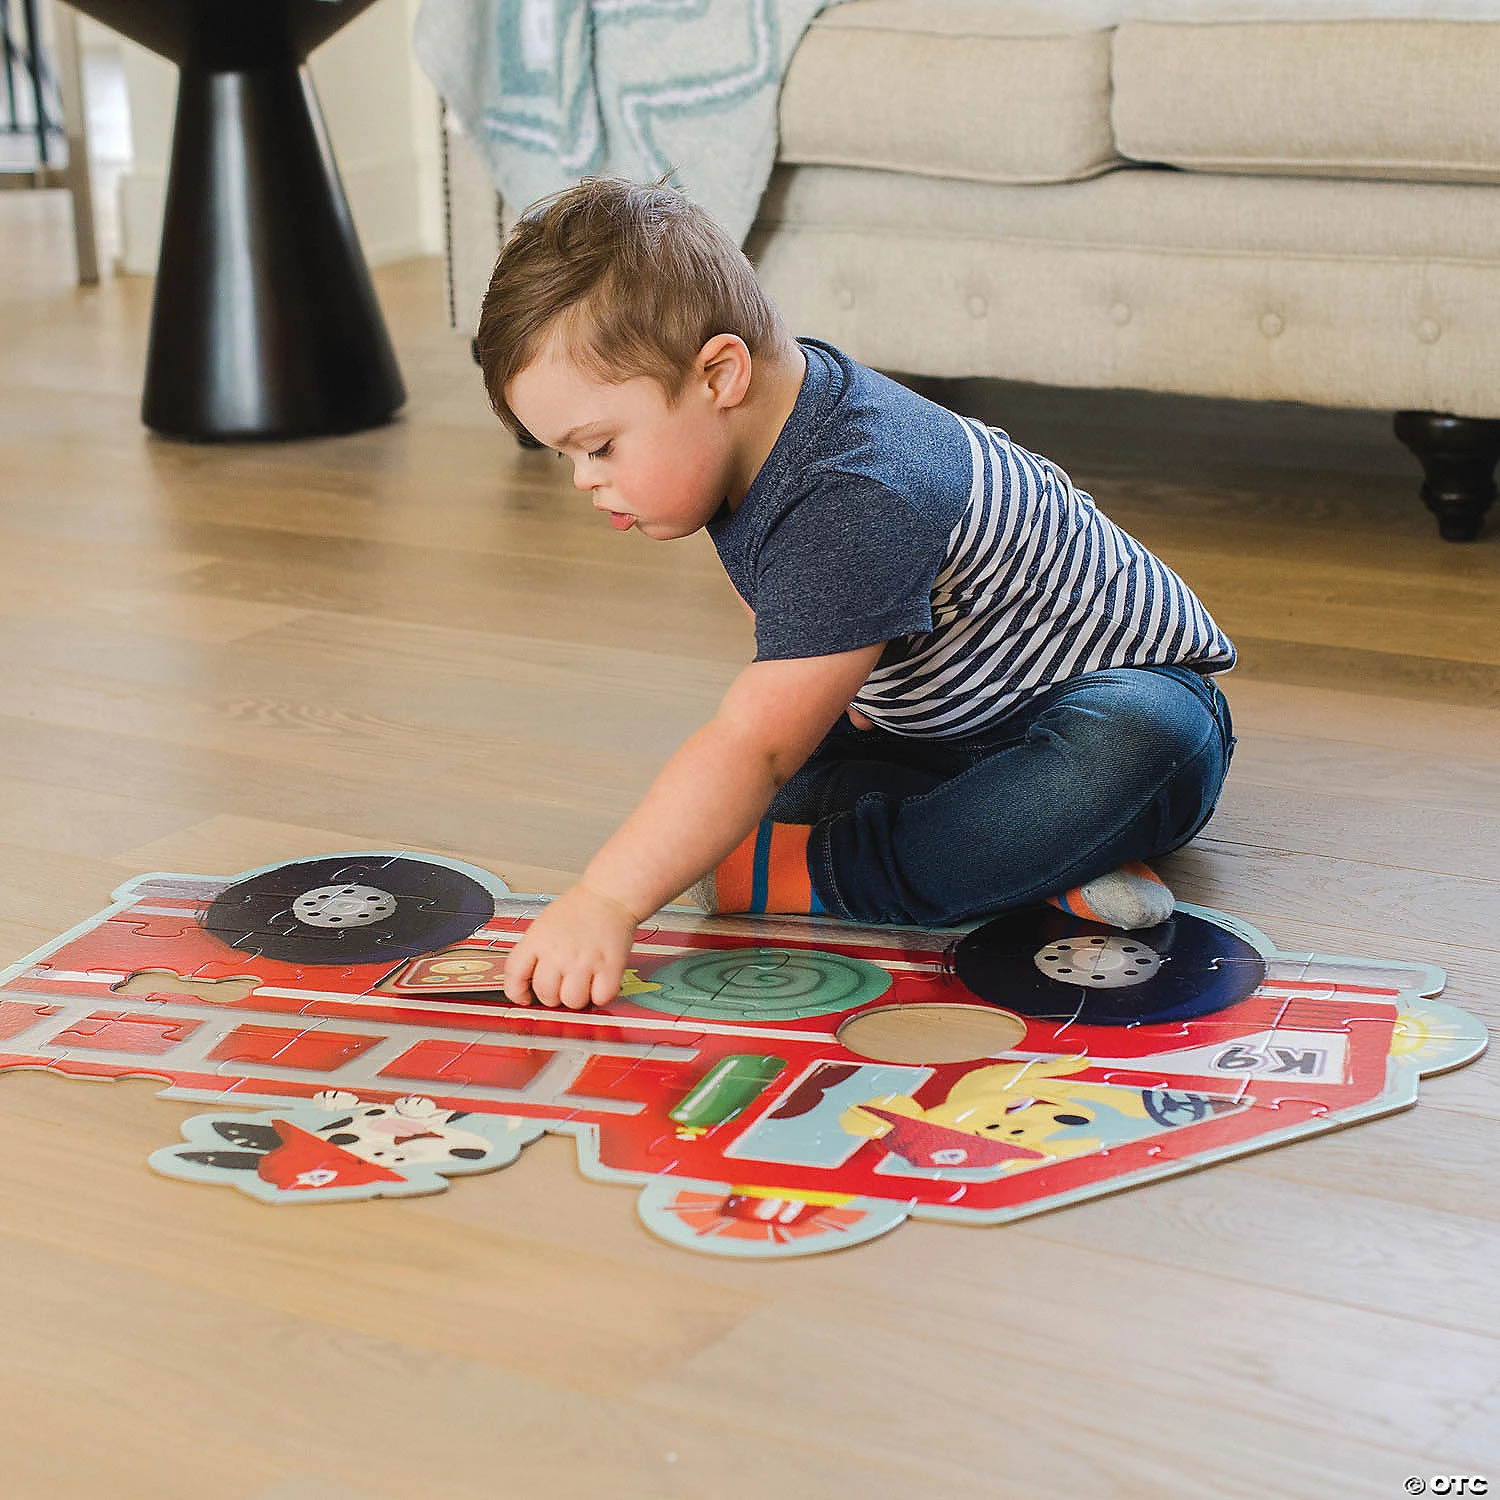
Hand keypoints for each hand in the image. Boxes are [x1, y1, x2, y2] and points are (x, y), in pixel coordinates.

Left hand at [501, 882, 641, 1009]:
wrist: (609, 894)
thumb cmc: (580, 907)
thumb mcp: (544, 924)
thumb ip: (535, 952)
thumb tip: (529, 981)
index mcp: (538, 940)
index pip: (514, 975)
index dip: (516, 992)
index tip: (524, 997)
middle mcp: (558, 953)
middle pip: (546, 994)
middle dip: (553, 995)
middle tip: (562, 984)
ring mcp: (584, 961)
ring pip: (573, 1001)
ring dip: (578, 997)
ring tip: (583, 982)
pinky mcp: (609, 967)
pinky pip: (600, 998)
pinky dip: (601, 995)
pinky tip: (600, 982)